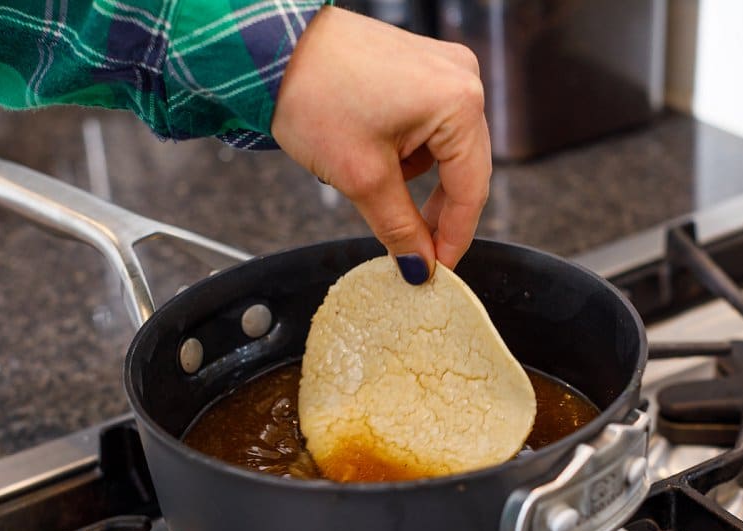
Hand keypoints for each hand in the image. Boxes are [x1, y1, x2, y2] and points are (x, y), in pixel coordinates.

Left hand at [271, 6, 490, 282]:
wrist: (271, 47)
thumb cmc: (313, 93)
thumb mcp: (361, 177)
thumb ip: (399, 228)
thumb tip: (419, 265)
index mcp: (458, 103)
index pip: (471, 189)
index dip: (454, 238)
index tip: (439, 271)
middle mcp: (462, 78)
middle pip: (464, 168)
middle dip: (435, 212)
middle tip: (415, 252)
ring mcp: (443, 69)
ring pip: (444, 150)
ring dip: (414, 179)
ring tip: (372, 182)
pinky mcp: (420, 69)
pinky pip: (428, 126)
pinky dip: (405, 152)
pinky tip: (372, 153)